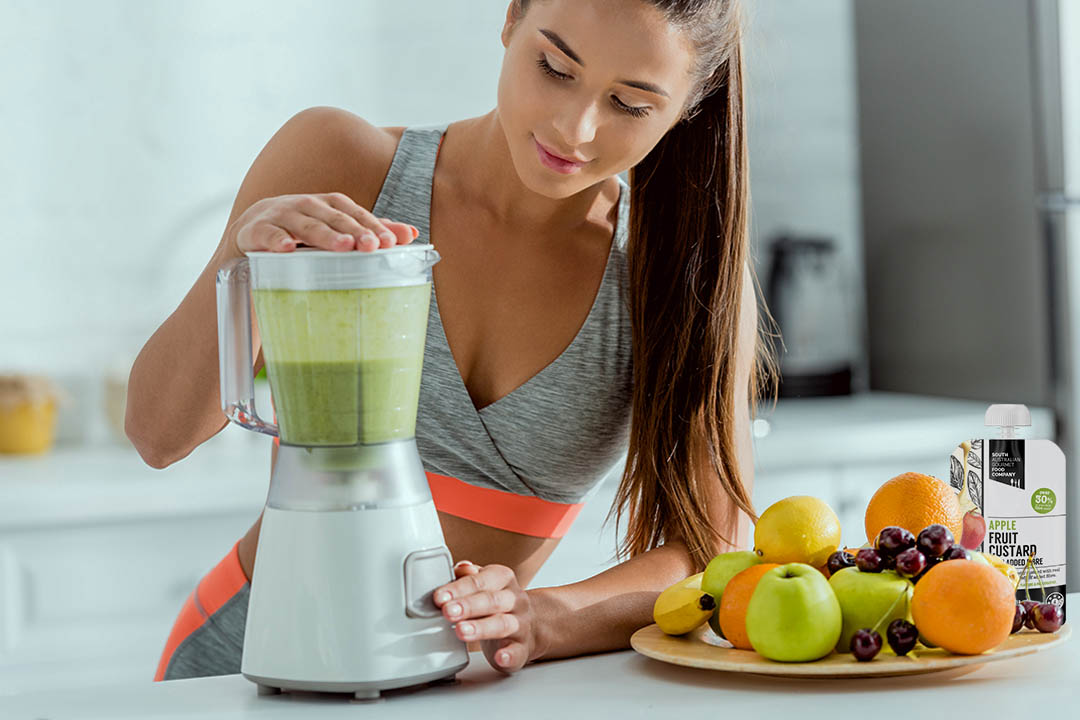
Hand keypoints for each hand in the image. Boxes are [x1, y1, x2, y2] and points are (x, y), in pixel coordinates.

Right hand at [228, 192, 417, 253]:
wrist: (253, 229)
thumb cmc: (303, 231)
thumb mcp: (335, 228)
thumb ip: (370, 230)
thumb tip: (411, 233)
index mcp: (329, 205)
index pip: (355, 213)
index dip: (373, 226)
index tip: (391, 242)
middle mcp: (307, 205)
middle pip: (334, 218)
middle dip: (355, 231)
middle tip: (372, 246)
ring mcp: (281, 216)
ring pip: (306, 225)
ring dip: (325, 235)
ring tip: (343, 247)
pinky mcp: (257, 230)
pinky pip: (268, 234)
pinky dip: (278, 240)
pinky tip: (288, 248)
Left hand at [433, 561, 543, 674]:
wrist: (532, 624)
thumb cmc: (498, 603)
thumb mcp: (485, 583)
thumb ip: (469, 577)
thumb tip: (460, 568)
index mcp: (503, 579)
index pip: (480, 580)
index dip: (459, 588)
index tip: (439, 597)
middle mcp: (514, 600)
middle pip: (492, 600)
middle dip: (468, 606)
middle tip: (447, 612)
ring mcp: (521, 624)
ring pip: (503, 624)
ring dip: (481, 628)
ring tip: (461, 632)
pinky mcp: (523, 648)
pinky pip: (518, 652)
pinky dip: (509, 656)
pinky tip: (499, 658)